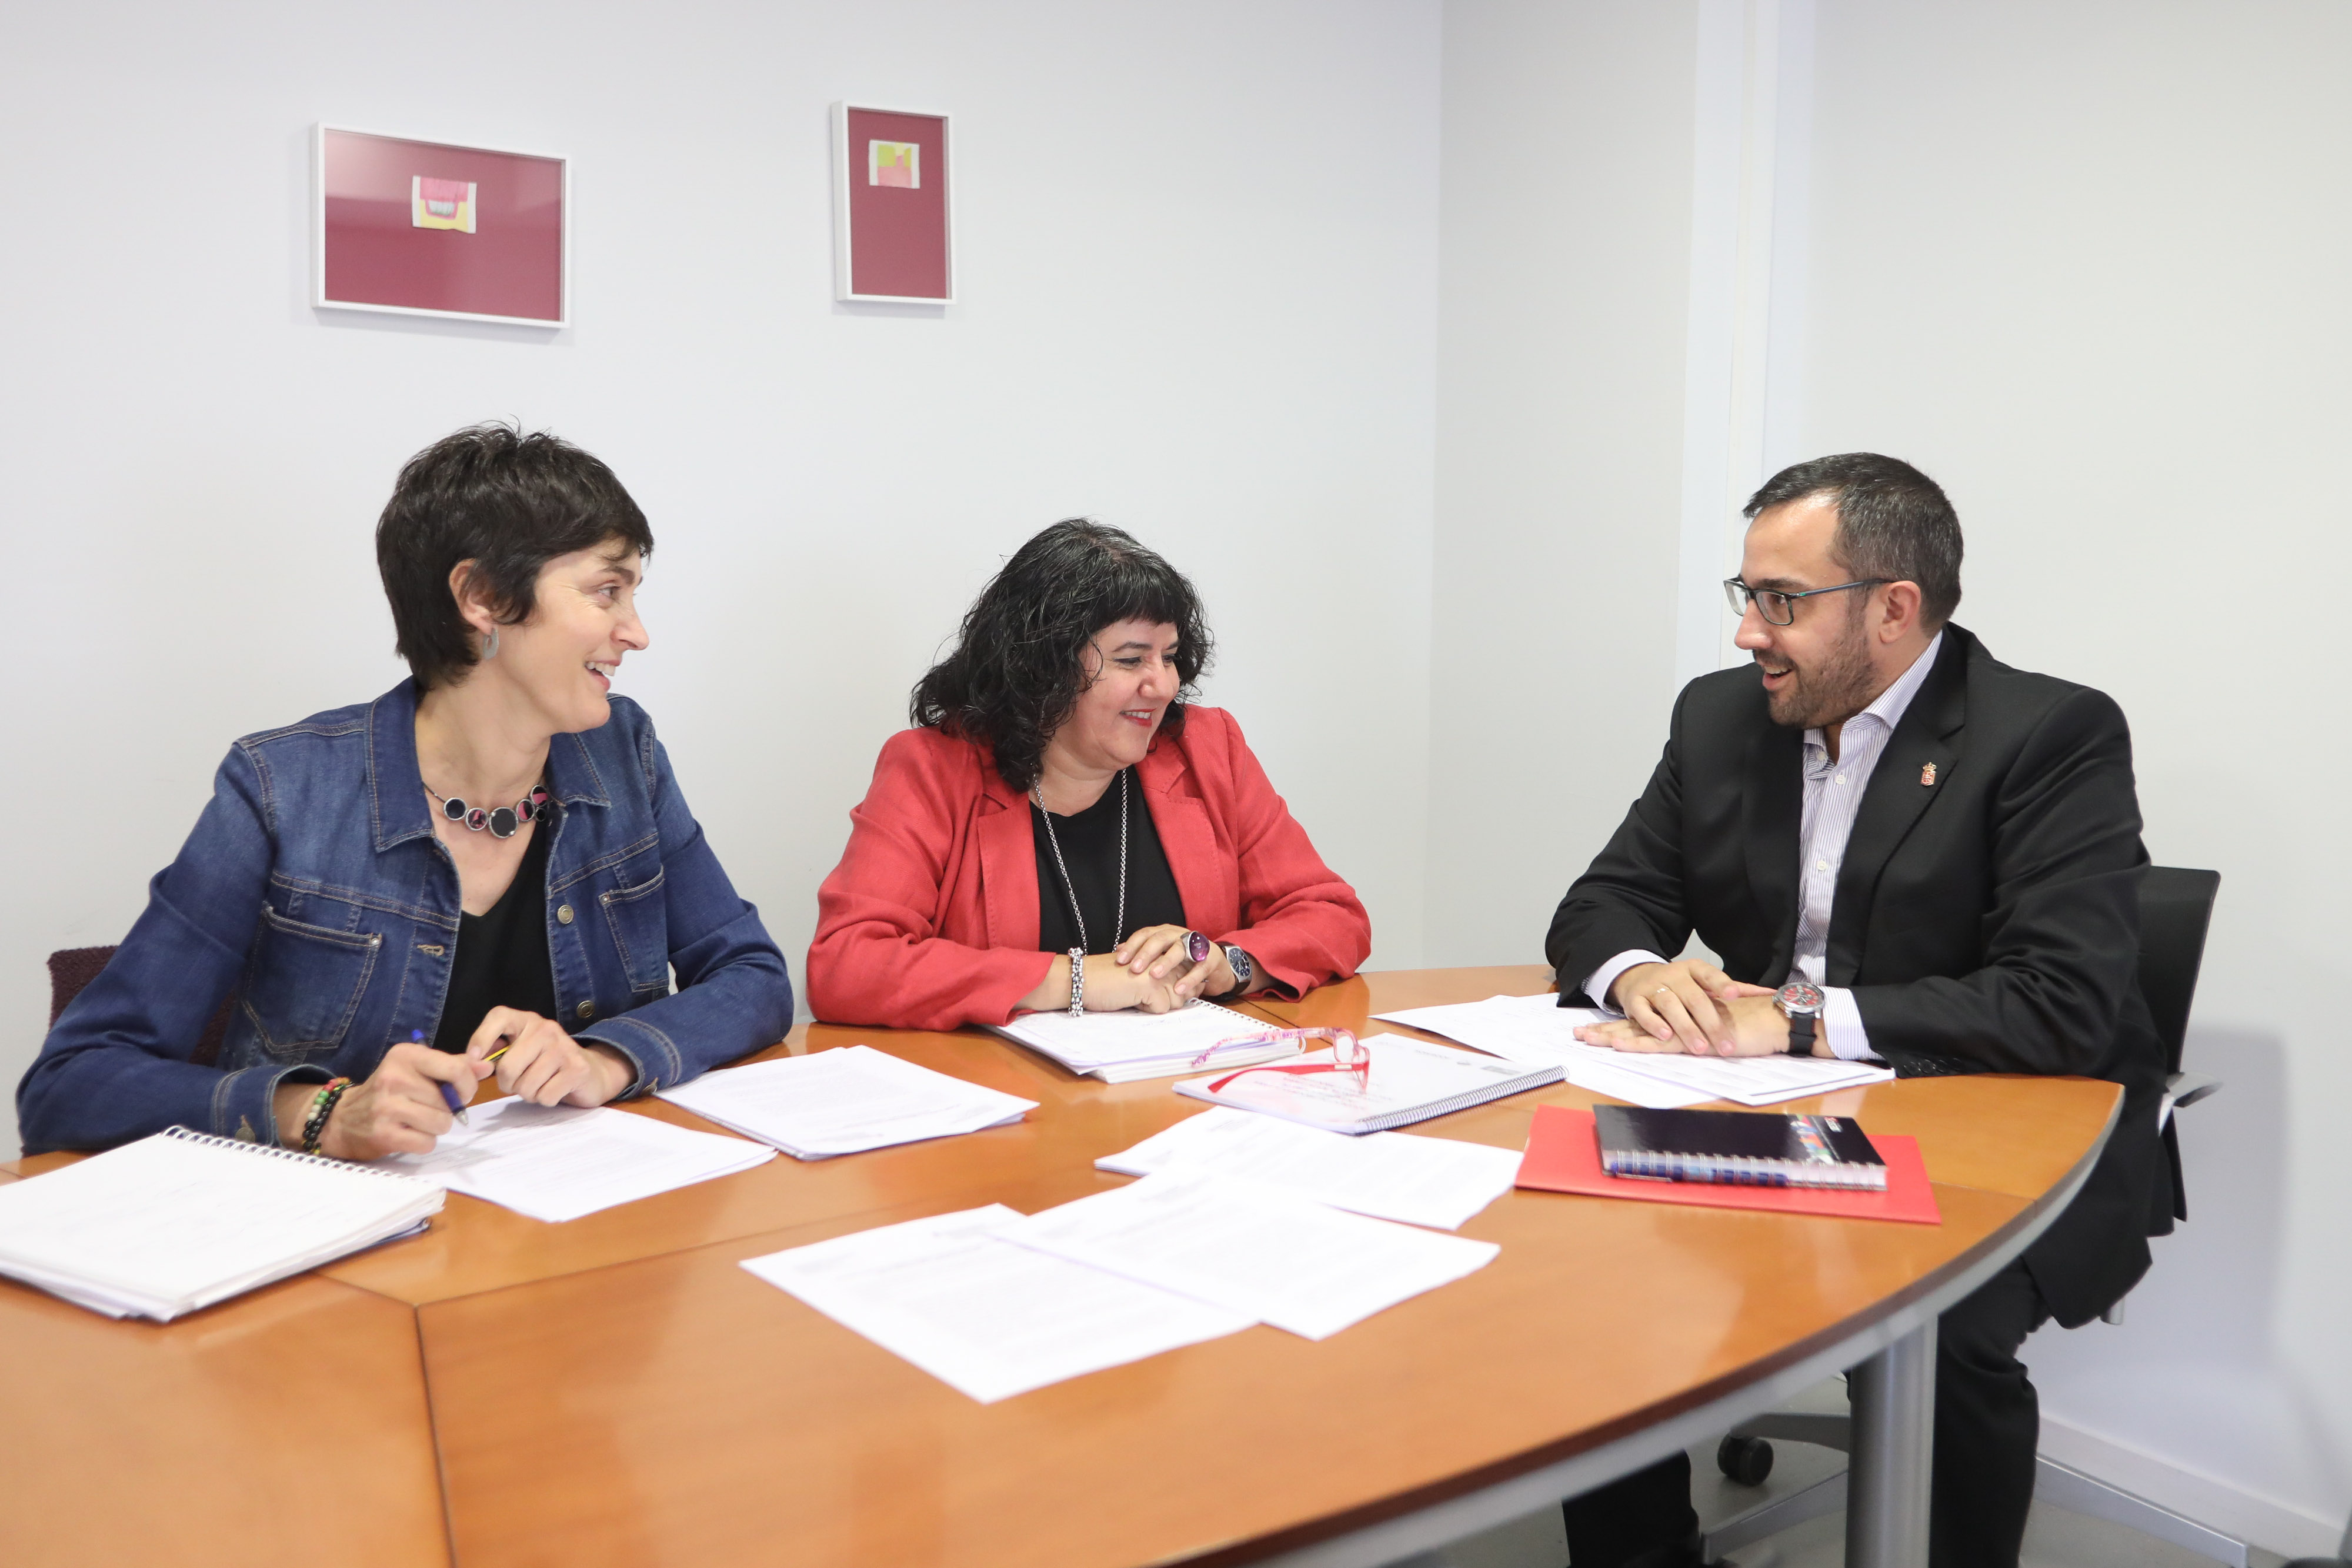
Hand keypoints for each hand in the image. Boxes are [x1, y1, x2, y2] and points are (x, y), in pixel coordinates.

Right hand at [281, 1043, 490, 1159]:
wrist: (343, 1119)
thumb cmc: (389, 1092)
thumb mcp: (417, 1069)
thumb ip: (454, 1066)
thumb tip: (488, 1066)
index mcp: (406, 1055)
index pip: (456, 1069)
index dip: (467, 1085)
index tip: (459, 1091)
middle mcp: (394, 1077)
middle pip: (450, 1101)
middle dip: (447, 1109)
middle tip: (427, 1108)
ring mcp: (387, 1107)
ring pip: (442, 1123)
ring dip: (435, 1127)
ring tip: (416, 1121)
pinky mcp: (384, 1134)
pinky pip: (427, 1143)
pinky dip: (423, 1142)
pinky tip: (407, 1134)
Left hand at [468, 1008, 635, 1106]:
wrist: (590, 1071)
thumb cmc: (545, 1063)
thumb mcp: (519, 1051)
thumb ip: (495, 1054)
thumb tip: (471, 1061)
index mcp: (527, 1020)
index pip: (500, 1017)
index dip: (481, 1038)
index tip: (474, 1058)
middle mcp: (546, 1028)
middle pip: (508, 1068)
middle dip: (508, 1085)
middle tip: (519, 1083)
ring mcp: (563, 1047)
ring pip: (526, 1086)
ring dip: (529, 1094)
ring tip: (540, 1084)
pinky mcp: (576, 1068)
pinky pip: (544, 1096)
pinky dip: (545, 1100)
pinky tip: (554, 1089)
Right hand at [1079, 954, 1191, 1013]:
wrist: (1084, 979)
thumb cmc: (1108, 979)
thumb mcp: (1140, 976)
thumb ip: (1161, 978)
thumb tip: (1185, 992)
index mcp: (1160, 954)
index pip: (1185, 976)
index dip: (1176, 989)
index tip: (1153, 989)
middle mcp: (1163, 959)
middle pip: (1183, 992)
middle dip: (1166, 999)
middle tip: (1140, 991)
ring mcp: (1159, 971)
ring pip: (1175, 1002)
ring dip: (1155, 1004)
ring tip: (1134, 992)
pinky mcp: (1152, 985)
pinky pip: (1161, 1009)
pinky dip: (1145, 1009)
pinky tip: (1130, 997)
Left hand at [1113, 924, 1229, 1002]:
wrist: (1214, 964)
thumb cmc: (1182, 960)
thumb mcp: (1161, 954)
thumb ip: (1142, 952)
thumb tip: (1118, 952)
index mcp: (1164, 932)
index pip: (1145, 934)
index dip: (1132, 946)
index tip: (1120, 960)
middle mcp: (1179, 935)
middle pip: (1160, 939)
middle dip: (1146, 953)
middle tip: (1134, 968)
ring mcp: (1196, 945)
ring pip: (1179, 950)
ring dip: (1166, 962)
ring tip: (1154, 975)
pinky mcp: (1210, 959)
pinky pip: (1199, 968)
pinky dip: (1189, 978)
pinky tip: (1178, 989)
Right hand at [1586, 961, 1776, 1055]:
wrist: (1638, 976)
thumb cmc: (1682, 985)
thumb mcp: (1707, 982)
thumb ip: (1739, 989)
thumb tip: (1773, 994)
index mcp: (1694, 970)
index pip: (1710, 975)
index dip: (1722, 984)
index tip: (1733, 995)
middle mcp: (1674, 976)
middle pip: (1694, 997)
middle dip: (1710, 1022)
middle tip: (1726, 1045)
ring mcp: (1653, 987)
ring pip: (1669, 1005)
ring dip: (1685, 1027)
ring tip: (1700, 1048)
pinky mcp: (1635, 1000)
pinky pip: (1643, 1012)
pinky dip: (1653, 1023)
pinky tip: (1665, 1036)